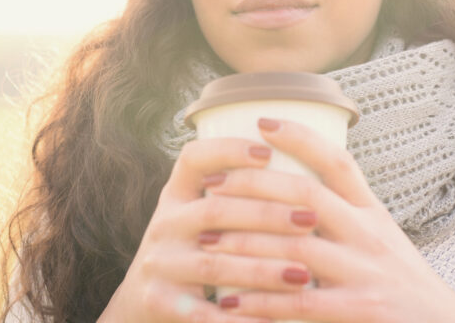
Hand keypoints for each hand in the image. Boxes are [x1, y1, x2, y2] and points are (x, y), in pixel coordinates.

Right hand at [99, 135, 321, 322]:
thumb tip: (304, 169)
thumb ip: (234, 196)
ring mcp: (158, 264)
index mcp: (176, 195)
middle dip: (267, 214)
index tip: (268, 152)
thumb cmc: (193, 252)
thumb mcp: (199, 217)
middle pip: (215, 210)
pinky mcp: (156, 301)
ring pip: (214, 265)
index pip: (193, 158)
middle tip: (311, 219)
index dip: (227, 150)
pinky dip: (241, 320)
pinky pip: (204, 314)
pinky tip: (274, 320)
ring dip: (262, 270)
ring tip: (303, 275)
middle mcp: (164, 224)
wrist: (143, 304)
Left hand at [196, 118, 454, 322]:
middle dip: (253, 185)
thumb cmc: (402, 285)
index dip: (301, 137)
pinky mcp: (360, 310)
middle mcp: (370, 235)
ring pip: (296, 247)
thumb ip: (345, 215)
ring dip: (245, 242)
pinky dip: (261, 301)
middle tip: (211, 183)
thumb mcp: (381, 239)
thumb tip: (294, 192)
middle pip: (306, 195)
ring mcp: (365, 273)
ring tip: (205, 240)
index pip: (338, 161)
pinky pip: (301, 302)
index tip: (261, 121)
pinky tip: (228, 301)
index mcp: (372, 214)